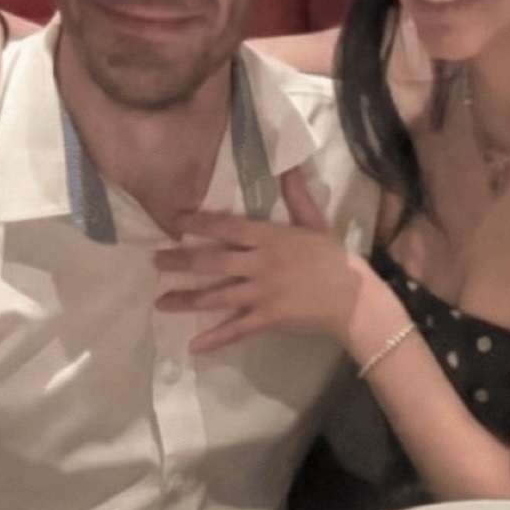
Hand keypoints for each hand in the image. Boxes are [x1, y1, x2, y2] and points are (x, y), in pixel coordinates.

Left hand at [154, 168, 362, 354]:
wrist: (353, 298)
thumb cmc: (333, 258)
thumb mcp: (315, 221)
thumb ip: (297, 195)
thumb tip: (288, 163)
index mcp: (270, 237)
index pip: (227, 228)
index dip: (199, 225)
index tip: (175, 223)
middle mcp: (260, 264)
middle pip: (213, 262)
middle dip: (181, 262)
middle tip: (155, 262)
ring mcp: (262, 293)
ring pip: (217, 297)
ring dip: (187, 300)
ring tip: (161, 302)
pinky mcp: (267, 319)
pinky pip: (236, 330)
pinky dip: (215, 339)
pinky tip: (194, 346)